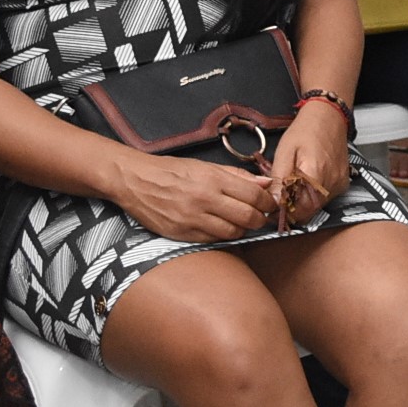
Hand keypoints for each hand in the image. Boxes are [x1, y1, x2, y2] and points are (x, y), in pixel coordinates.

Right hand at [113, 151, 277, 242]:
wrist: (136, 181)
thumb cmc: (173, 171)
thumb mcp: (207, 166)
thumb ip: (239, 176)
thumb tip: (266, 183)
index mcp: (214, 180)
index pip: (254, 196)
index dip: (268, 202)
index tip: (271, 203)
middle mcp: (204, 200)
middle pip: (247, 217)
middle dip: (260, 219)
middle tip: (261, 216)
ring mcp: (192, 219)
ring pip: (232, 233)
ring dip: (242, 229)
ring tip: (241, 222)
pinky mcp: (181, 234)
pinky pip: (212, 240)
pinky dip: (222, 236)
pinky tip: (222, 227)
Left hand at [270, 105, 349, 222]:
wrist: (329, 116)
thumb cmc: (306, 130)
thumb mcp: (284, 152)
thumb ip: (279, 180)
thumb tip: (273, 203)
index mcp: (314, 175)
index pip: (297, 210)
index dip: (281, 213)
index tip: (270, 209)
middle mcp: (330, 182)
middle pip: (307, 212)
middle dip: (290, 209)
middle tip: (278, 198)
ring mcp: (339, 184)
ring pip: (316, 207)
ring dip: (301, 203)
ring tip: (291, 186)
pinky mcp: (343, 182)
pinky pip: (325, 199)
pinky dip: (312, 196)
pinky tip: (305, 182)